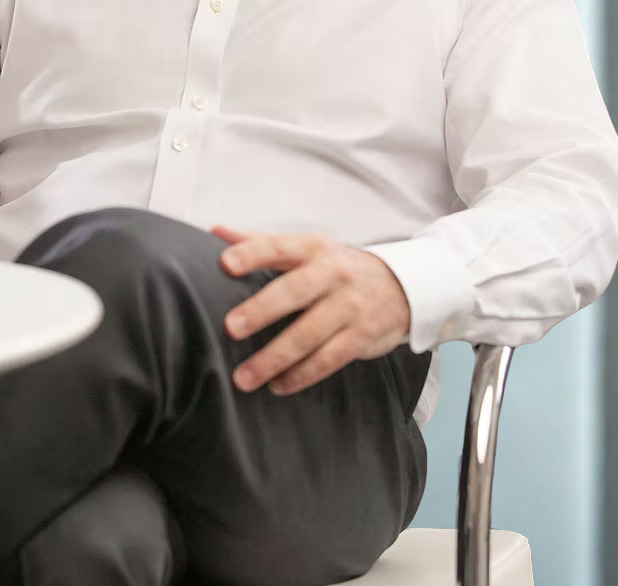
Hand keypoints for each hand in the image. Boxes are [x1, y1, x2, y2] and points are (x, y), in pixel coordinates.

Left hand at [209, 225, 410, 395]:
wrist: (402, 287)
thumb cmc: (337, 268)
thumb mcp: (306, 249)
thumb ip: (261, 242)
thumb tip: (215, 233)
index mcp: (313, 248)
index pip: (278, 247)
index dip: (252, 253)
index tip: (225, 264)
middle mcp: (333, 274)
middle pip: (294, 292)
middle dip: (262, 309)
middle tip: (231, 327)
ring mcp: (350, 306)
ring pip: (309, 334)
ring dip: (275, 358)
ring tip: (244, 377)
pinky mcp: (361, 336)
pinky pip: (328, 359)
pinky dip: (302, 375)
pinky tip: (277, 386)